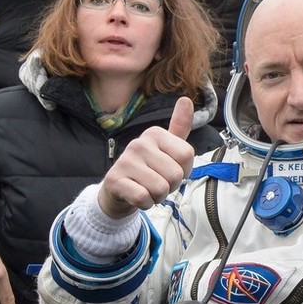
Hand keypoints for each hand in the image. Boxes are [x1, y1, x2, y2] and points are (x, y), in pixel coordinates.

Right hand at [97, 97, 195, 218]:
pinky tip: (138, 196)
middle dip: (171, 185)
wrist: (119, 189)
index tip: (170, 168)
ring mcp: (125, 160)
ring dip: (158, 196)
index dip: (184, 170)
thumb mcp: (167, 147)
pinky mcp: (115, 179)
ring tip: (147, 188)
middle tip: (157, 181)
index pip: (187, 155)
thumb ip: (180, 126)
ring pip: (161, 188)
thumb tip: (185, 99)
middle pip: (175, 174)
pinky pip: (144, 198)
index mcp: (155, 133)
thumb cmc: (149, 168)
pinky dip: (145, 203)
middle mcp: (139, 143)